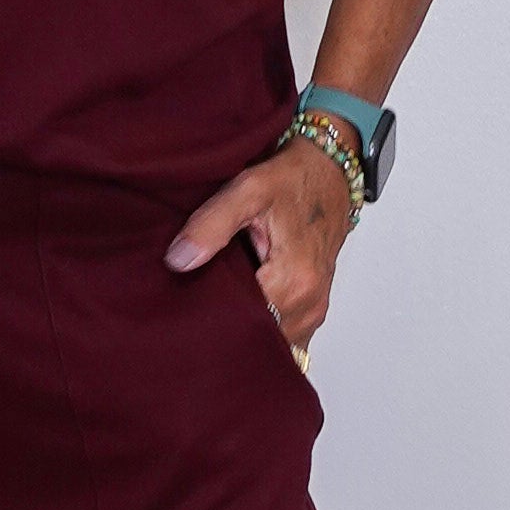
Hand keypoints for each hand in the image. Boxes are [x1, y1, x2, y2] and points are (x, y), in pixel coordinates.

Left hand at [166, 136, 355, 351]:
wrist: (330, 170)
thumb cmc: (294, 178)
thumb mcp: (248, 189)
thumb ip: (212, 225)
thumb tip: (179, 260)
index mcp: (294, 281)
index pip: (242, 324)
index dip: (211, 316)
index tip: (189, 303)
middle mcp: (309, 304)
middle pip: (257, 336)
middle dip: (225, 325)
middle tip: (197, 304)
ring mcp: (314, 310)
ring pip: (270, 338)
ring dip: (244, 326)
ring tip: (218, 301)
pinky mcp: (313, 307)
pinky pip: (284, 333)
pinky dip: (262, 324)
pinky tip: (242, 302)